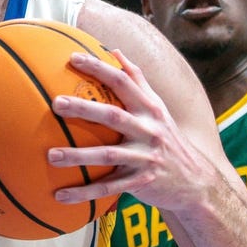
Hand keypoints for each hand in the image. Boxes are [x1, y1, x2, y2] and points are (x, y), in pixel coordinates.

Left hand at [45, 49, 220, 212]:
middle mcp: (149, 130)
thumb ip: (137, 80)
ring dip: (78, 156)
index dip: (98, 68)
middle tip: (56, 103)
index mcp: (150, 108)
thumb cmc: (167, 138)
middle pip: (113, 115)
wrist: (196, 182)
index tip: (72, 58)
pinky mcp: (141, 182)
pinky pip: (108, 188)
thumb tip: (115, 51)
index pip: (122, 81)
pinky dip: (84, 193)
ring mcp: (145, 157)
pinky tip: (59, 195)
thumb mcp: (158, 108)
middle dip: (83, 108)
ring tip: (50, 155)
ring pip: (108, 155)